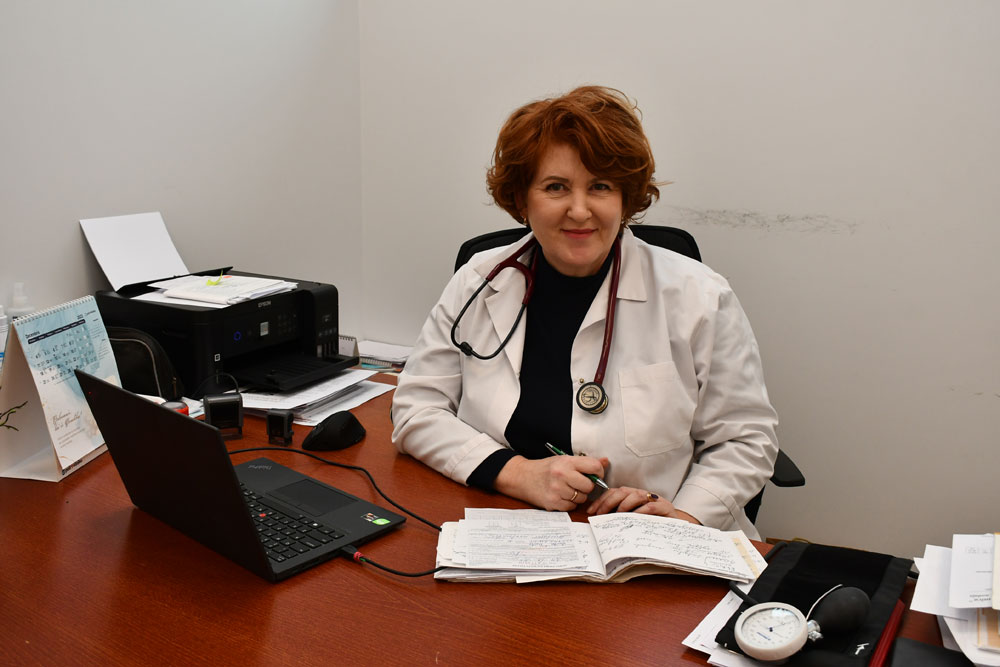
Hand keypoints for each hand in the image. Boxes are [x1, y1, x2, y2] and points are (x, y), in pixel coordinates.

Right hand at [494, 455, 609, 510]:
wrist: (522, 477)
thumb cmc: (545, 468)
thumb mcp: (563, 460)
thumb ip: (585, 463)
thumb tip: (606, 461)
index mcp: (566, 462)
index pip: (594, 467)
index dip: (599, 472)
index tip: (595, 475)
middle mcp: (562, 475)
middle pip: (589, 486)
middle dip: (587, 486)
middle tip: (578, 483)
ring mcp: (557, 490)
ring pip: (581, 498)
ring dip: (578, 496)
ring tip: (567, 489)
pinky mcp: (552, 503)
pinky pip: (572, 506)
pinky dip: (569, 503)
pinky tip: (561, 496)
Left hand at [586, 486, 701, 524]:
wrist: (676, 531)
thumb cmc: (651, 526)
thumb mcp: (632, 522)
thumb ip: (619, 518)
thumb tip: (600, 521)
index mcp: (632, 496)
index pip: (614, 492)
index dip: (601, 500)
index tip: (591, 511)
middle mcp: (642, 495)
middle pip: (623, 491)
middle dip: (609, 501)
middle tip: (600, 513)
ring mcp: (654, 499)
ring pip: (636, 495)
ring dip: (624, 504)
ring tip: (617, 514)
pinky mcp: (665, 507)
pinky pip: (651, 506)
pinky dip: (642, 510)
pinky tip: (634, 517)